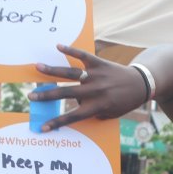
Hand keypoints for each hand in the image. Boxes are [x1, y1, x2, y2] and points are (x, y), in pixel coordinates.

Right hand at [29, 44, 149, 130]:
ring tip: (38, 68)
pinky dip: (71, 51)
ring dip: (53, 71)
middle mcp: (95, 91)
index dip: (57, 122)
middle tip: (31, 96)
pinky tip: (58, 46)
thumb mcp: (111, 113)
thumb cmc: (124, 102)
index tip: (43, 127)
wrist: (140, 84)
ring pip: (71, 74)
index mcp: (98, 106)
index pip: (73, 117)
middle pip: (66, 93)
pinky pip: (83, 56)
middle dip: (48, 96)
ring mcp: (96, 75)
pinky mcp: (99, 63)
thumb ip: (93, 112)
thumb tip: (74, 108)